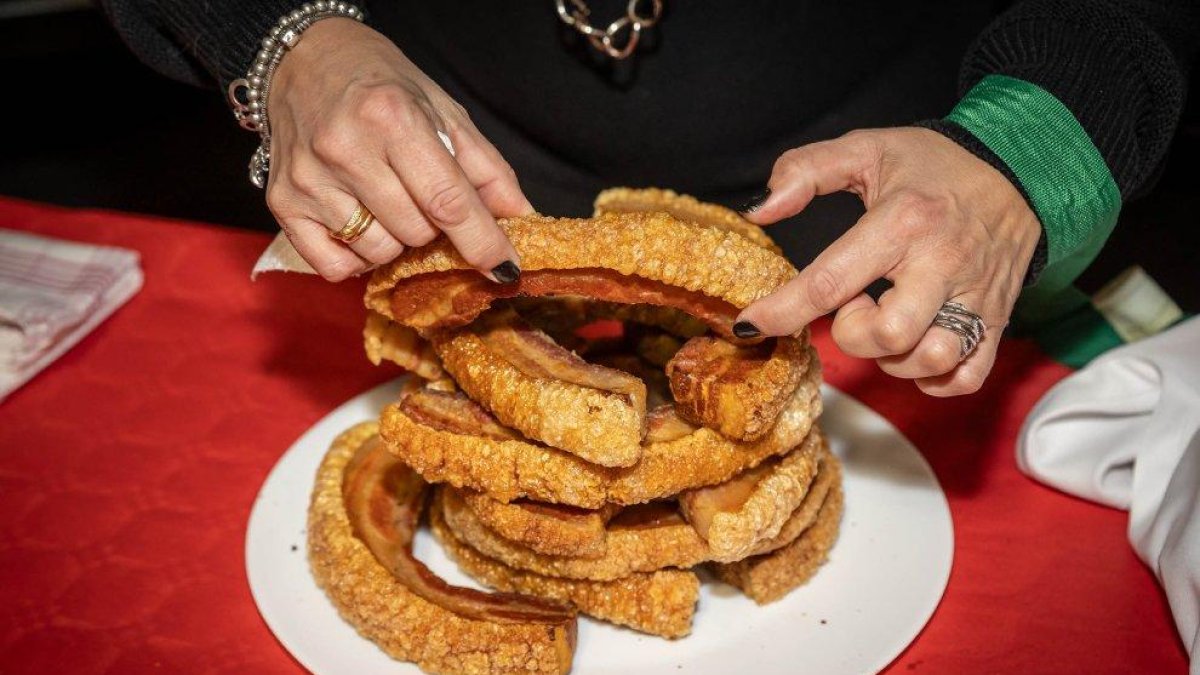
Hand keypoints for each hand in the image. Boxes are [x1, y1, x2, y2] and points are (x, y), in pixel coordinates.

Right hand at [265, 19, 530, 280]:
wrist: (305, 61)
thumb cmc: (383, 87)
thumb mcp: (444, 112)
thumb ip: (486, 169)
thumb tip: (522, 220)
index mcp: (393, 117)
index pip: (448, 201)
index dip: (483, 242)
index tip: (505, 268)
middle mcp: (347, 148)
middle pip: (416, 232)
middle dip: (433, 226)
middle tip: (419, 194)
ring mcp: (310, 178)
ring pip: (379, 252)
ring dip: (395, 240)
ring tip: (385, 200)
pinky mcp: (283, 203)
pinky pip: (335, 267)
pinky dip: (356, 257)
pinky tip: (357, 221)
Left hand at [737, 127, 1041, 395]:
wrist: (1022, 168)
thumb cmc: (935, 164)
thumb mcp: (866, 148)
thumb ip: (805, 171)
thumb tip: (759, 211)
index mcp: (903, 221)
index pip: (830, 281)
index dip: (782, 310)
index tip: (750, 324)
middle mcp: (942, 264)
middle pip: (888, 334)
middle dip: (853, 333)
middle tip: (855, 306)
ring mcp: (975, 296)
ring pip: (930, 359)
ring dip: (893, 357)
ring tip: (887, 322)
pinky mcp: (998, 319)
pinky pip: (966, 376)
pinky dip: (933, 378)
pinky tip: (914, 349)